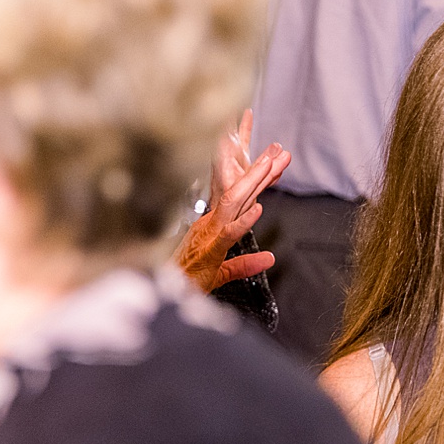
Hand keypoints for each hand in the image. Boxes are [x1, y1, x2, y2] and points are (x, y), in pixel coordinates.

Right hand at [176, 109, 288, 292]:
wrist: (166, 292)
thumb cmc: (187, 281)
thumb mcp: (222, 272)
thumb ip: (245, 264)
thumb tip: (270, 259)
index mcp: (214, 224)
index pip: (240, 197)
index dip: (256, 179)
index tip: (272, 161)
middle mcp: (213, 223)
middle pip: (239, 192)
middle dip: (259, 170)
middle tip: (277, 150)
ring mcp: (210, 233)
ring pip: (234, 202)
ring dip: (253, 182)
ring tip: (270, 163)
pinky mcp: (209, 249)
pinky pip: (228, 231)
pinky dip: (243, 221)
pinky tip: (257, 208)